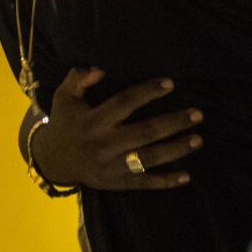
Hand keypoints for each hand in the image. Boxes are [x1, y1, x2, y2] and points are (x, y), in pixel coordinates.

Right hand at [32, 68, 202, 190]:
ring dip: (176, 149)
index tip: (170, 83)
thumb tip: (100, 68)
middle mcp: (104, 143)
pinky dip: (166, 181)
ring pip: (149, 158)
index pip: (124, 103)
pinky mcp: (116, 182)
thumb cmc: (64, 122)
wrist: (53, 160)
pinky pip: (144, 183)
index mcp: (93, 120)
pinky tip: (187, 176)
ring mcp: (111, 166)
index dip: (147, 92)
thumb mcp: (64, 96)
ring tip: (198, 139)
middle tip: (197, 114)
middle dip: (173, 123)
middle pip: (144, 132)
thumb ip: (79, 78)